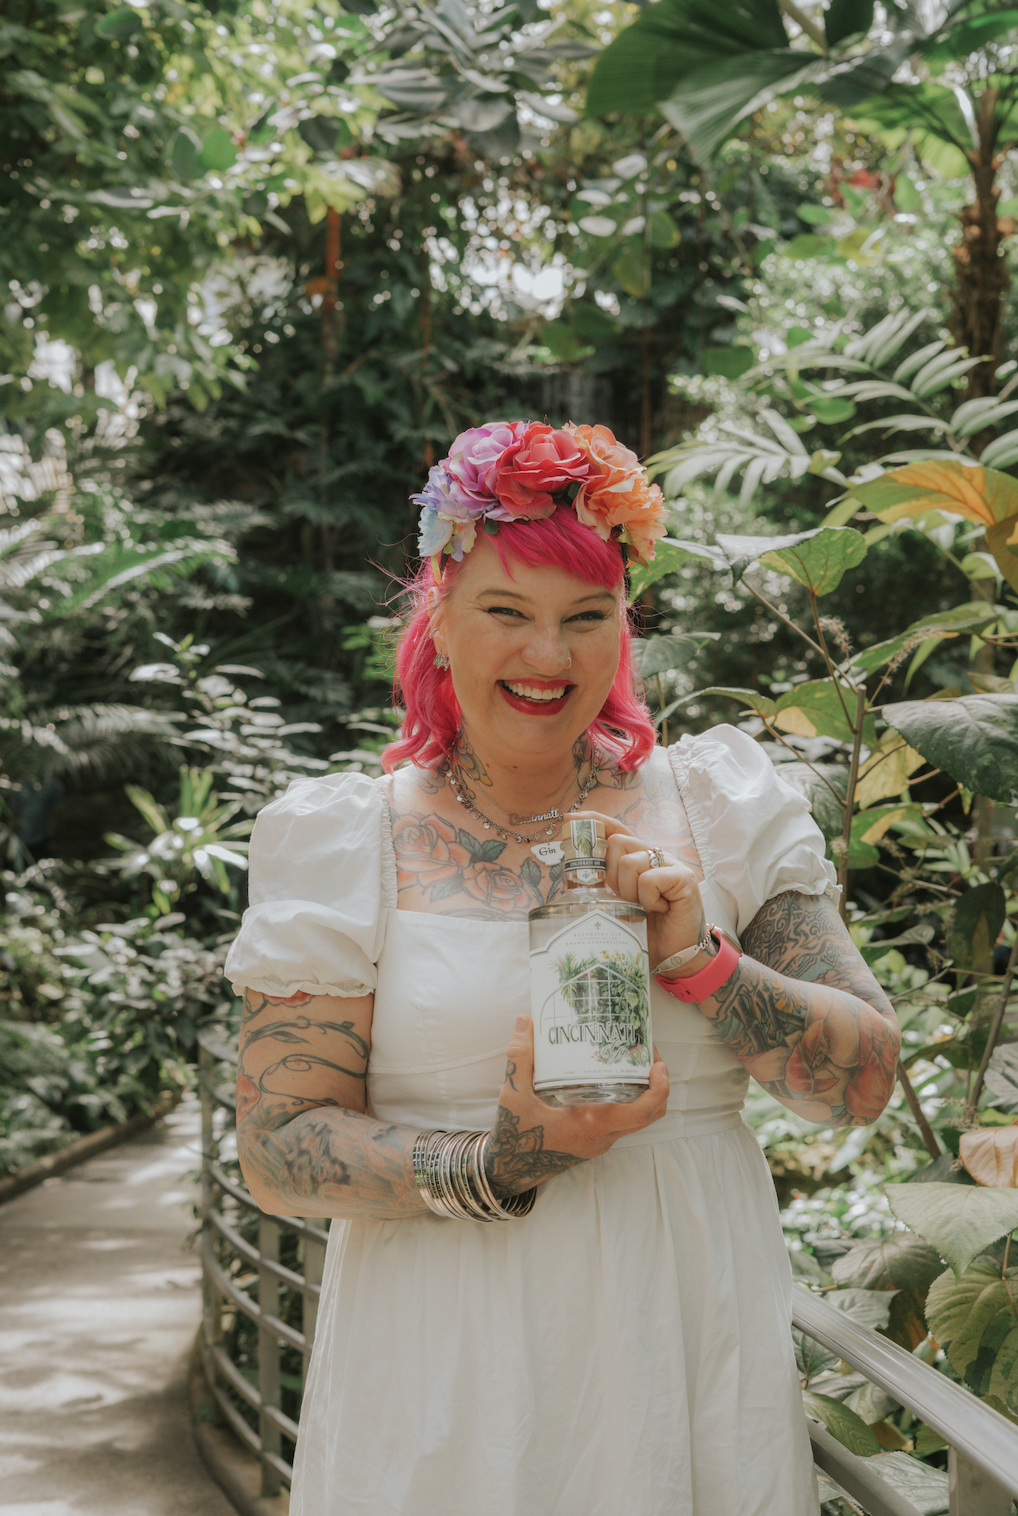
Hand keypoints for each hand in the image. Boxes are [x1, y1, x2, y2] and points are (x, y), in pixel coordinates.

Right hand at [484, 1016, 669, 1196]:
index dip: (658, 1089)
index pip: (641, 1113)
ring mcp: (602, 1139)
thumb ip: (520, 1058)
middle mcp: (604, 1135)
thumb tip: (525, 1021)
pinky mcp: (596, 1138)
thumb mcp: (514, 1095)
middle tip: (646, 1053)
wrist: (511, 1168)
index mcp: (592, 1125)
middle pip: (649, 1114)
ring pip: (639, 1117)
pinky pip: (624, 1119)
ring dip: (645, 1091)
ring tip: (632, 1059)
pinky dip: (629, 1099)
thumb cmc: (516, 1136)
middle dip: (657, 1083)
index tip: (658, 1064)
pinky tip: (612, 1076)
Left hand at [571, 809, 708, 971]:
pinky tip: (658, 909)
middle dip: (610, 875)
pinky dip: (647, 899)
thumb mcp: (614, 905)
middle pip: (616, 843)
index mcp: (638, 858)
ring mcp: (672, 864)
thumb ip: (598, 885)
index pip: (615, 829)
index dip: (594, 822)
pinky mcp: (684, 878)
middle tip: (625, 899)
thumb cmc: (646, 931)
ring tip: (642, 907)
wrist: (675, 956)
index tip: (569, 819)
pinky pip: (648, 879)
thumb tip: (570, 870)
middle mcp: (655, 856)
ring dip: (628, 891)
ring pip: (629, 862)